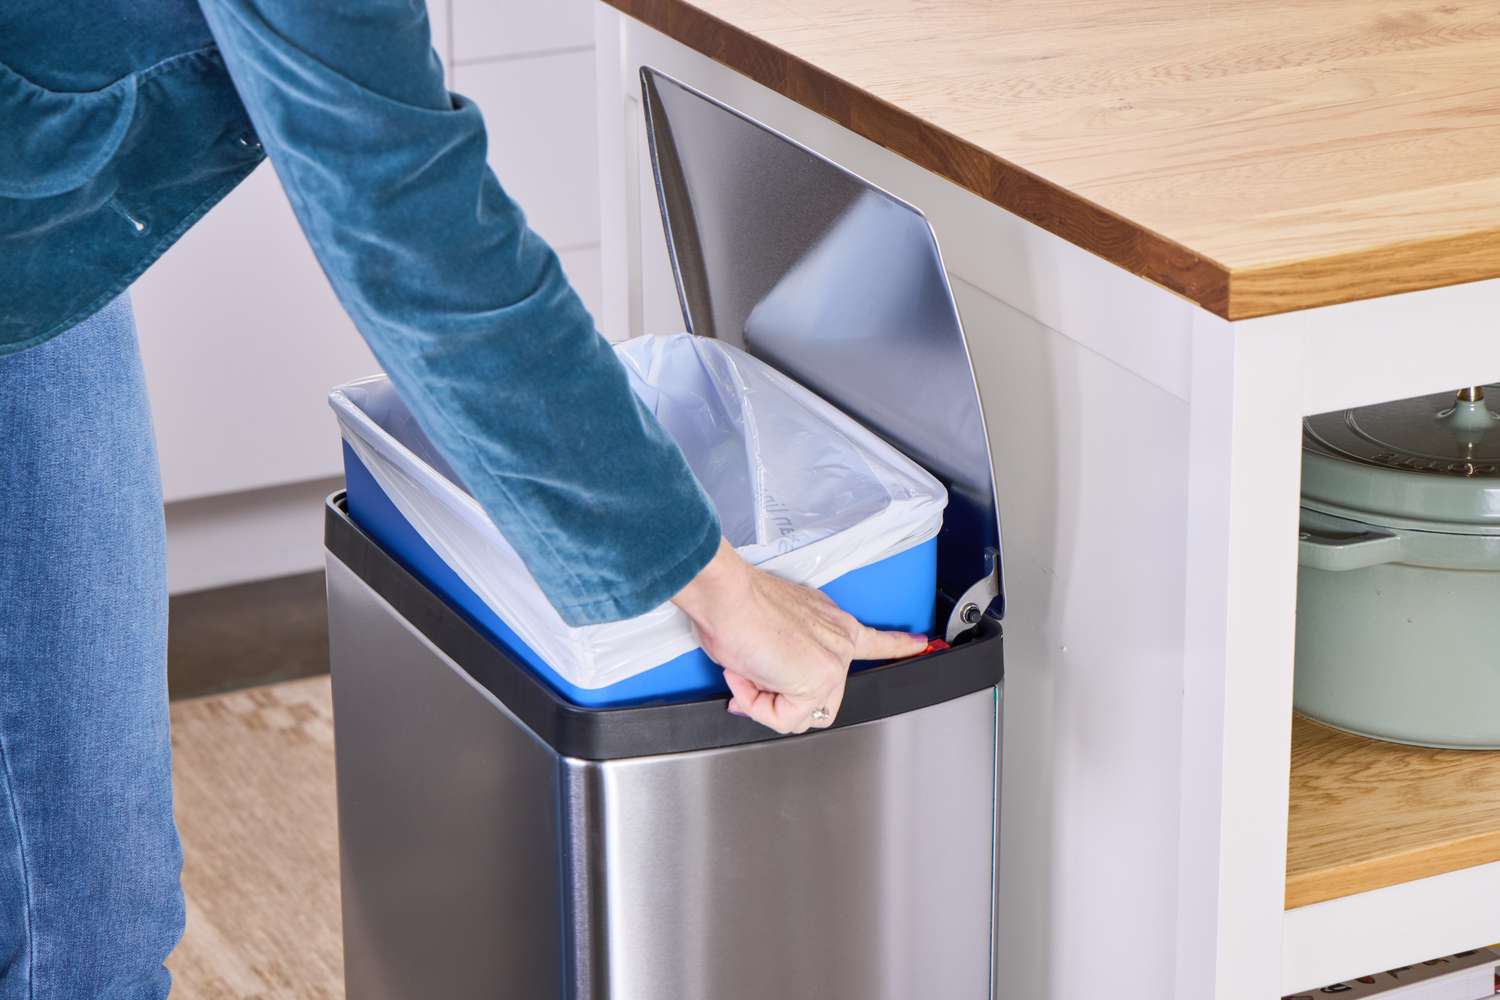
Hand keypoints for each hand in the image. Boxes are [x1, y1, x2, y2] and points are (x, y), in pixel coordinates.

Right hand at [672, 539, 929, 733]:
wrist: (727, 595)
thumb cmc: (736, 606)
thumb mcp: (770, 630)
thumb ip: (780, 660)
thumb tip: (761, 684)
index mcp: (831, 621)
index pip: (876, 638)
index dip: (898, 645)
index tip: (921, 643)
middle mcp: (839, 639)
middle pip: (823, 699)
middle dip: (780, 698)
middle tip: (752, 676)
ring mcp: (832, 662)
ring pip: (800, 715)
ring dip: (765, 702)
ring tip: (746, 670)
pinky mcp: (817, 681)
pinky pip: (783, 719)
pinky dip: (756, 705)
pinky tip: (746, 675)